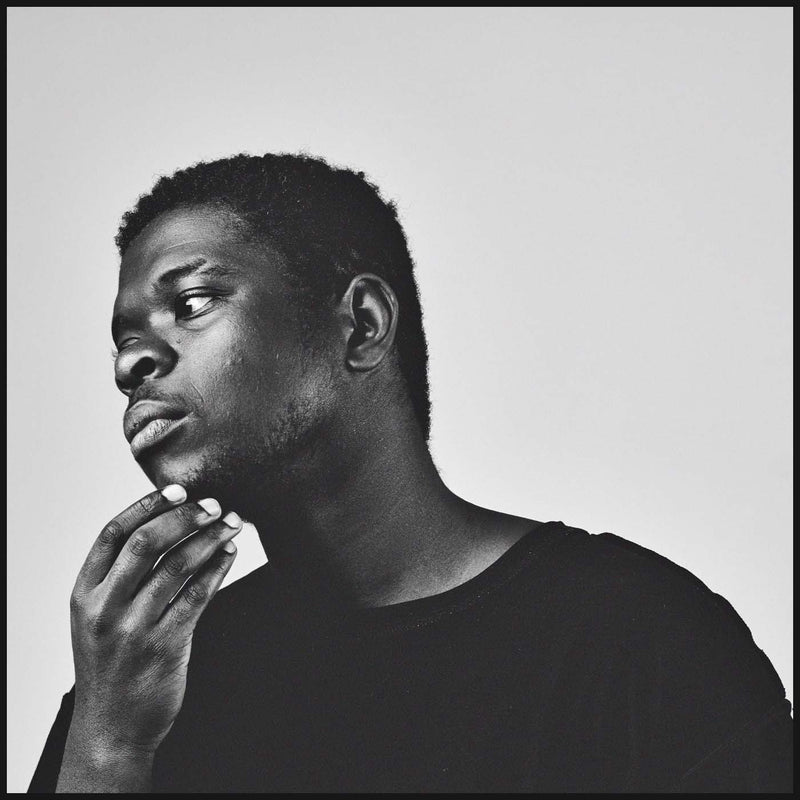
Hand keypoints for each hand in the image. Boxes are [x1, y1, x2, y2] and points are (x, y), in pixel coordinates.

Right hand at [67, 485, 242, 757]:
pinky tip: (230, 553)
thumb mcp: (98, 618)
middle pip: (146, 543)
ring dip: (210, 538)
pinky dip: (218, 568)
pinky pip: (199, 595)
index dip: (147, 505)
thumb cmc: (111, 663)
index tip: (179, 489)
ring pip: (177, 566)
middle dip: (185, 517)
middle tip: (214, 504)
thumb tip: (170, 523)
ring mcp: (134, 628)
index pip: (113, 533)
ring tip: (232, 522)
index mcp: (84, 593)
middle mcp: (105, 608)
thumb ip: (121, 577)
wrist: (113, 725)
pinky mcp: (165, 645)